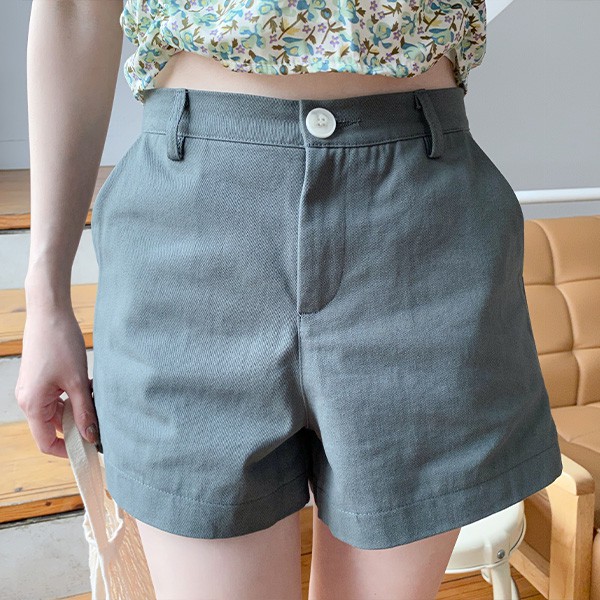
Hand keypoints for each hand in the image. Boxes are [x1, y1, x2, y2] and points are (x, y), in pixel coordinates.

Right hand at [15, 304, 99, 458]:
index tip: (88, 450)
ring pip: (57, 411)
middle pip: (53, 427)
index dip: (67, 450)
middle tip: (100, 423)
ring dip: (77, 409)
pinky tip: (90, 388)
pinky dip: (73, 397)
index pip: (46, 441)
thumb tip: (91, 435)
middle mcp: (28, 399)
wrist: (50, 313)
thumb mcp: (78, 381)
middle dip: (77, 426)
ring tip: (96, 399)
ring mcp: (34, 389)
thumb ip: (85, 411)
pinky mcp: (41, 379)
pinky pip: (57, 398)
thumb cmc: (60, 344)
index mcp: (32, 404)